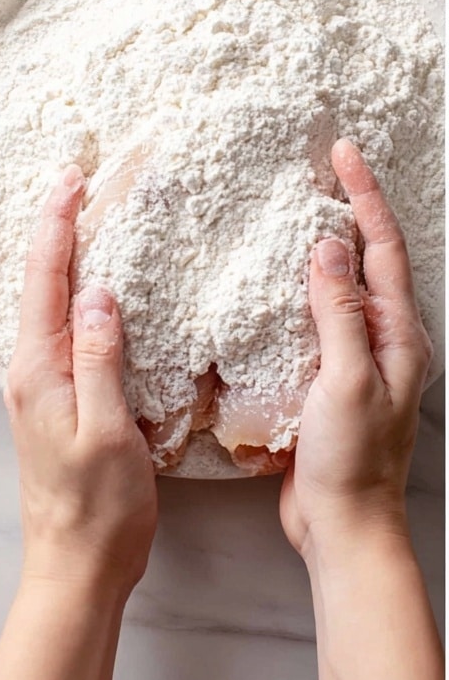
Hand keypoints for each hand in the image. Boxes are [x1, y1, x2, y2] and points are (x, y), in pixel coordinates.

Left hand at [5, 165, 157, 601]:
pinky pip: (58, 333)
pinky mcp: (52, 402)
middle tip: (72, 182)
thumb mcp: (108, 431)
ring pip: (46, 306)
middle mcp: (30, 372)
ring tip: (78, 219)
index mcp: (40, 371)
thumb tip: (96, 294)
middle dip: (54, 229)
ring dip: (61, 259)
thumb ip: (99, 360)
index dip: (58, 226)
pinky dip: (70, 298)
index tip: (70, 181)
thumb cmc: (98, 509)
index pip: (47, 281)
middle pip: (39, 284)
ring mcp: (38, 387)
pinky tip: (87, 292)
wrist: (75, 567)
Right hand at [280, 139, 432, 562]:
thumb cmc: (351, 461)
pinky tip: (280, 283)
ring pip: (344, 285)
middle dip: (353, 208)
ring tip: (303, 208)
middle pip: (370, 258)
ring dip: (328, 244)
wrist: (342, 525)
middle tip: (326, 168)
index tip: (343, 155)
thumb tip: (328, 247)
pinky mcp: (329, 376)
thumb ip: (339, 313)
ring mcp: (358, 358)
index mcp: (399, 336)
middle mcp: (385, 340)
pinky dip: (303, 287)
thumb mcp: (347, 380)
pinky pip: (319, 317)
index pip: (382, 249)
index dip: (364, 197)